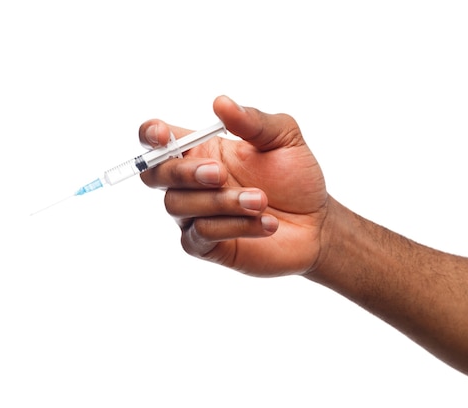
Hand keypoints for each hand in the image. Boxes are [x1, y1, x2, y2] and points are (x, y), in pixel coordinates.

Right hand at [139, 95, 328, 276]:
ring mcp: (195, 216)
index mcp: (202, 151)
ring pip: (178, 205)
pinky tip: (267, 223)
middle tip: (220, 174)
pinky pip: (200, 234)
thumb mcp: (283, 139)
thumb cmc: (296, 178)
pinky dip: (234, 225)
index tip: (164, 135)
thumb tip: (220, 103)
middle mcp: (192, 183)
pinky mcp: (207, 245)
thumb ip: (253, 121)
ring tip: (261, 200)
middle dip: (183, 172)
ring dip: (221, 202)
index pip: (157, 141)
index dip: (151, 136)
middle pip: (155, 175)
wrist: (317, 223)